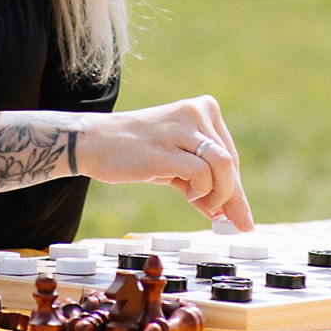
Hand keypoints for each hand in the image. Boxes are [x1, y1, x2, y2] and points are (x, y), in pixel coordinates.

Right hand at [76, 95, 252, 229]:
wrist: (94, 143)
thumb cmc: (135, 152)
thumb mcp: (174, 163)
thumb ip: (200, 182)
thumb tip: (227, 214)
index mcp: (202, 109)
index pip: (230, 153)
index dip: (235, 186)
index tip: (237, 212)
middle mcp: (195, 112)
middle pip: (230, 162)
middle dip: (233, 197)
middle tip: (233, 222)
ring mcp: (181, 128)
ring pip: (223, 165)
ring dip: (220, 193)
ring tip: (202, 204)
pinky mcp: (166, 149)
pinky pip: (201, 174)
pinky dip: (201, 191)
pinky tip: (188, 195)